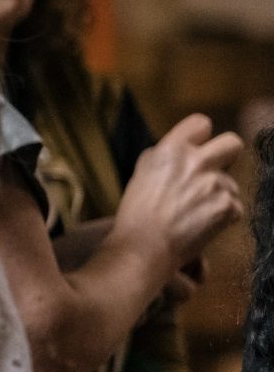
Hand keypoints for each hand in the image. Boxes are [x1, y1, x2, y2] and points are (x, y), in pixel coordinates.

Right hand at [112, 115, 245, 274]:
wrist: (144, 248)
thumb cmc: (137, 214)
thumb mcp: (142, 173)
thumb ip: (166, 156)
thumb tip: (186, 149)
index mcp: (171, 149)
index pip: (201, 123)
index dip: (201, 137)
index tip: (197, 150)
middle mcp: (196, 162)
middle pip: (233, 143)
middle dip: (227, 156)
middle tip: (213, 172)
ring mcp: (214, 184)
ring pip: (231, 183)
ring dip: (219, 195)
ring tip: (194, 212)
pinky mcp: (227, 206)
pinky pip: (235, 206)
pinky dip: (222, 217)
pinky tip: (201, 225)